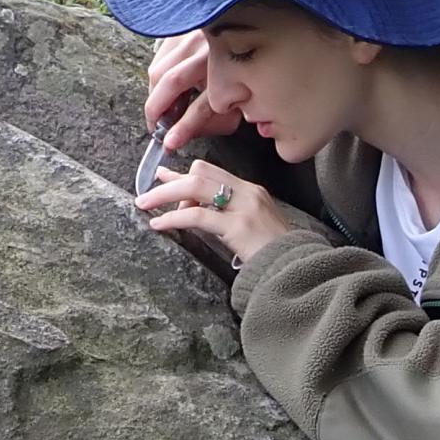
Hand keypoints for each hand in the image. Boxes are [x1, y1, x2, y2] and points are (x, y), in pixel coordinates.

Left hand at [135, 159, 297, 267]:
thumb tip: (196, 213)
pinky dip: (173, 218)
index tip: (163, 177)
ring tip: (144, 204)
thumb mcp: (253, 227)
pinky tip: (159, 224)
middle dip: (169, 182)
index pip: (211, 171)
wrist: (295, 268)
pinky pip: (197, 215)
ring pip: (194, 188)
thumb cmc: (274, 254)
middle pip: (199, 174)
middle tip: (146, 193)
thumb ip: (228, 216)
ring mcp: (243, 208)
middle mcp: (247, 193)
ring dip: (164, 195)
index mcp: (251, 190)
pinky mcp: (237, 226)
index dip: (184, 174)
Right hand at [143, 31, 238, 149]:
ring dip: (155, 95)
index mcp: (232, 74)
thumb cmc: (242, 78)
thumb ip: (212, 123)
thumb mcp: (236, 107)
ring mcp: (194, 36)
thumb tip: (182, 134)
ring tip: (162, 110)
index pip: (202, 107)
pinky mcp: (181, 30)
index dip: (183, 128)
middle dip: (157, 110)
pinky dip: (156, 77)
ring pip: (159, 70)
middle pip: (172, 82)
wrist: (249, 41)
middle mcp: (211, 51)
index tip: (169, 144)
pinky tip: (164, 89)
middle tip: (155, 128)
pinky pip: (158, 58)